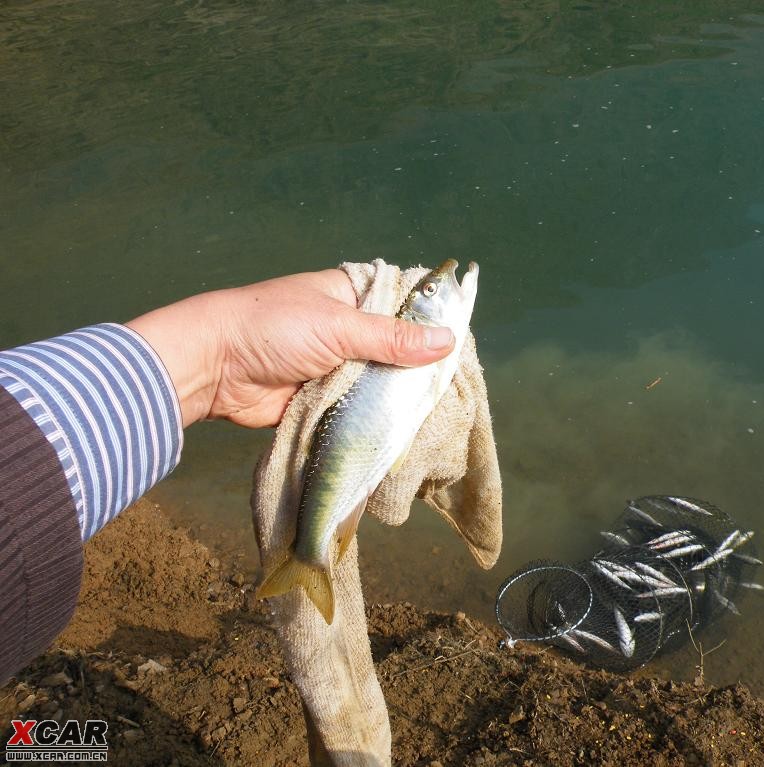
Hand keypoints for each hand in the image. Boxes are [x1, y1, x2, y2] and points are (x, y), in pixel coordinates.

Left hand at [126, 269, 453, 427]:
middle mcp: (349, 327)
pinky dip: (374, 415)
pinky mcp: (326, 396)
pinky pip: (360, 406)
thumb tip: (447, 341)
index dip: (431, 322)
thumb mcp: (339, 327)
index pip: (405, 304)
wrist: (213, 368)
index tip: (460, 343)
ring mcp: (338, 363)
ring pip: (380, 379)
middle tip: (451, 386)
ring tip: (434, 410)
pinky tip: (403, 426)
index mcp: (353, 294)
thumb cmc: (272, 328)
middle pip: (397, 346)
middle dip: (416, 367)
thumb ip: (393, 339)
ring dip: (395, 394)